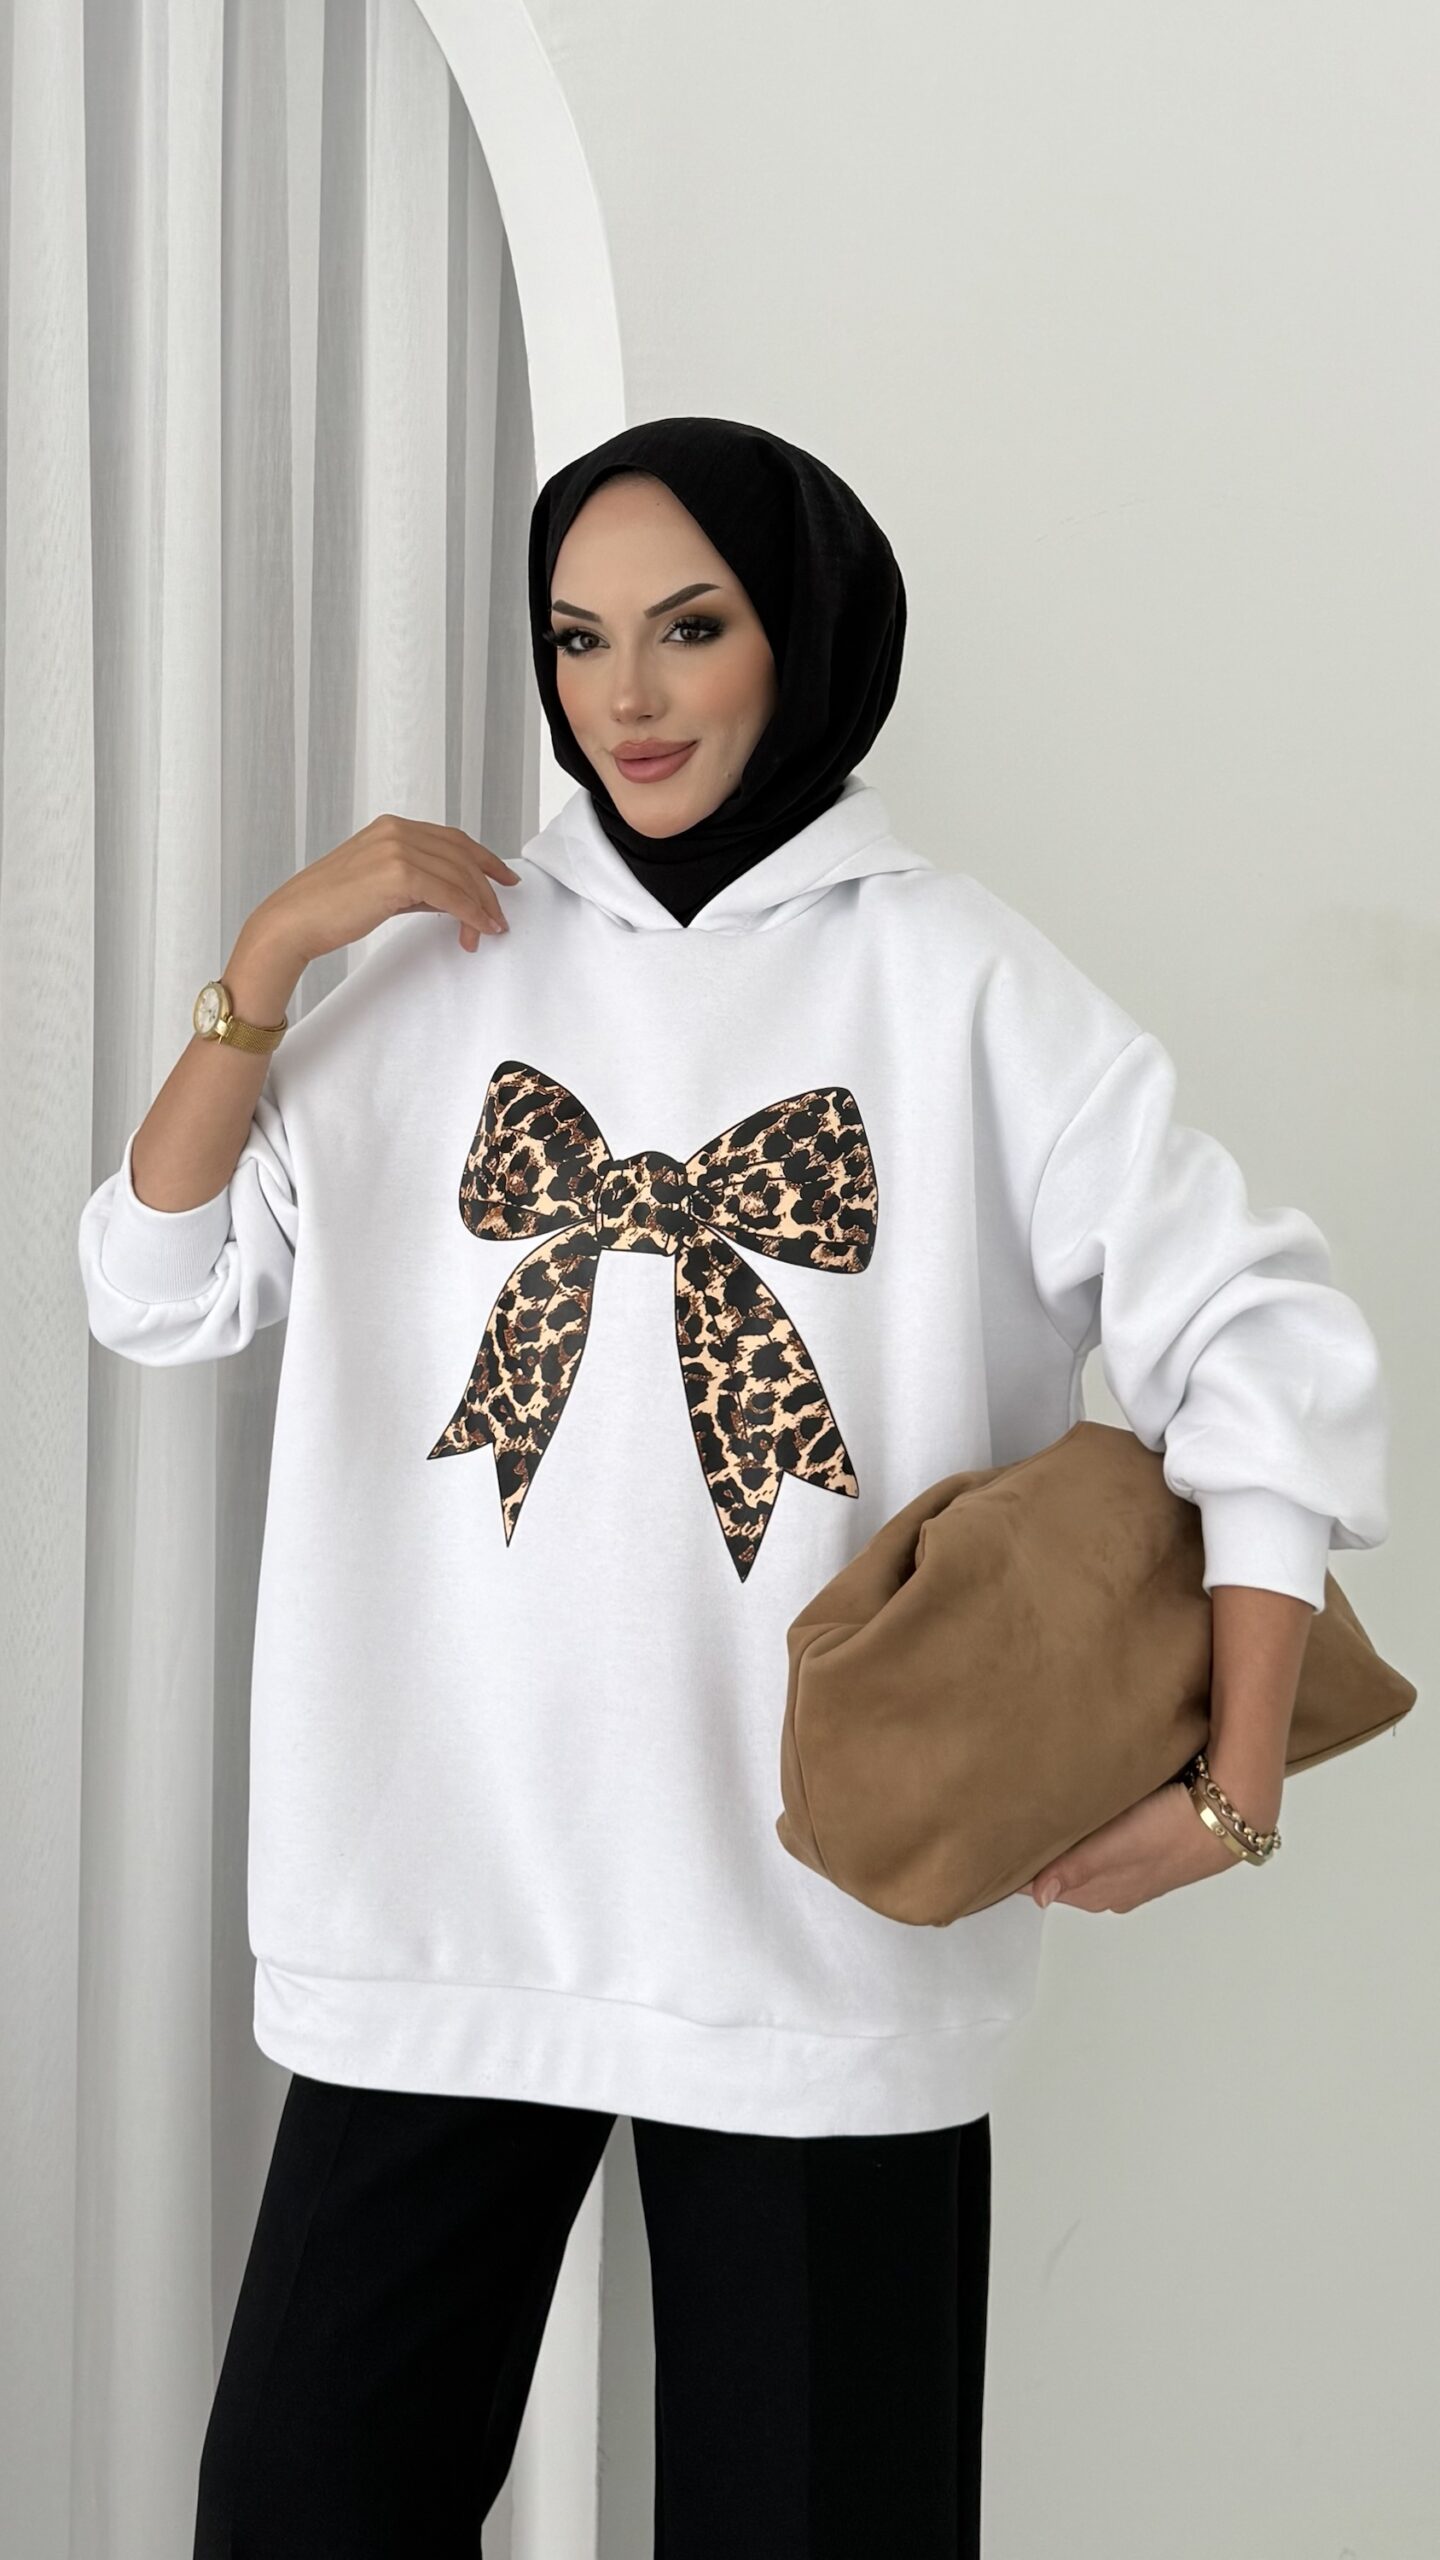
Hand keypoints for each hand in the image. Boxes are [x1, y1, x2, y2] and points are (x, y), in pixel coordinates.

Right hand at [251, 811, 521, 966]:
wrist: (294, 921)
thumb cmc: (329, 909)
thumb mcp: (380, 885)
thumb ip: (417, 883)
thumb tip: (454, 898)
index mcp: (391, 827)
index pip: (452, 839)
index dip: (484, 859)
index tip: (504, 879)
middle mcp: (396, 831)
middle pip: (462, 856)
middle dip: (487, 889)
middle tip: (499, 917)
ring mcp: (397, 849)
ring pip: (460, 876)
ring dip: (481, 907)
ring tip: (488, 932)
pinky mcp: (398, 874)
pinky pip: (450, 895)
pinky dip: (470, 914)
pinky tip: (477, 930)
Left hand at [1024, 1778, 1244, 1913]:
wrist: (1228, 1817)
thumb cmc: (1173, 1830)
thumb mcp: (1118, 1847)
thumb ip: (1075, 1869)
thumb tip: (1037, 1896)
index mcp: (1096, 1894)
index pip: (1042, 1884)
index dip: (1019, 1867)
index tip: (995, 1844)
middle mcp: (1109, 1888)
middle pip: (1058, 1872)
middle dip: (1035, 1853)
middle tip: (1007, 1820)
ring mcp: (1128, 1869)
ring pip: (1080, 1860)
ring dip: (1062, 1842)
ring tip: (1036, 1813)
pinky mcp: (1145, 1850)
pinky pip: (1104, 1847)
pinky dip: (1088, 1835)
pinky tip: (1083, 1814)